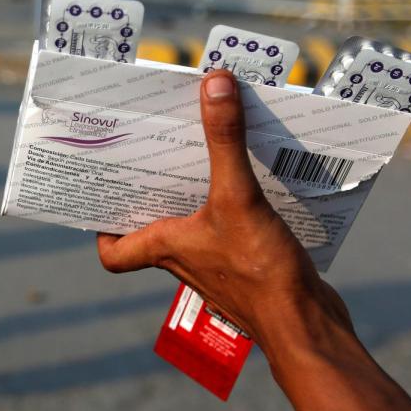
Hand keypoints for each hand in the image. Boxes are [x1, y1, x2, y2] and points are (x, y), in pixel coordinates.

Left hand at [96, 70, 350, 344]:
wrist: (308, 326)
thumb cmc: (259, 273)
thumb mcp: (238, 196)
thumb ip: (225, 141)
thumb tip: (213, 84)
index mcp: (165, 247)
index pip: (113, 252)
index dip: (102, 229)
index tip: (106, 194)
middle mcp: (184, 258)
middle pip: (153, 225)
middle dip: (154, 189)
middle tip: (156, 148)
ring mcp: (216, 264)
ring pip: (193, 224)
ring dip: (196, 191)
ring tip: (205, 149)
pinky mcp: (249, 264)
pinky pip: (231, 227)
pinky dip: (236, 203)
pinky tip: (255, 175)